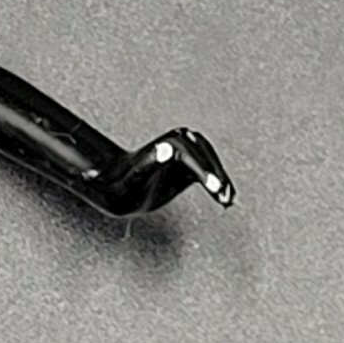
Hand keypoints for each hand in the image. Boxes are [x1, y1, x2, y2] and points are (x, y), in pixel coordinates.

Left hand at [104, 127, 234, 216]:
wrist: (115, 189)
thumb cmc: (120, 185)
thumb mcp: (132, 176)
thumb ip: (149, 162)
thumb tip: (166, 148)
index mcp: (166, 142)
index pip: (191, 153)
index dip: (203, 169)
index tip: (213, 185)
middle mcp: (177, 142)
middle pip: (205, 155)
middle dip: (216, 174)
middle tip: (225, 195)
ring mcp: (184, 153)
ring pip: (210, 162)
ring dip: (220, 179)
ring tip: (228, 199)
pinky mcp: (188, 165)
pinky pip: (208, 172)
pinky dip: (218, 184)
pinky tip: (226, 199)